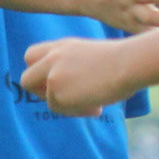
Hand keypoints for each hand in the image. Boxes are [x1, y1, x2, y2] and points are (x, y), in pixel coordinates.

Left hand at [22, 36, 136, 116]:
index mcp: (62, 46)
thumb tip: (74, 88)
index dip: (39, 71)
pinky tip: (98, 107)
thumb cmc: (126, 60)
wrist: (131, 63)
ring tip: (95, 105)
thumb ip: (75, 66)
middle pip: (27, 79)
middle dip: (40, 92)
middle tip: (64, 98)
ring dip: (68, 106)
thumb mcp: (94, 56)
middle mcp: (52, 58)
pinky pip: (60, 109)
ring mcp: (53, 75)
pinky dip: (78, 111)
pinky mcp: (57, 93)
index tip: (57, 80)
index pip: (31, 56)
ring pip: (48, 99)